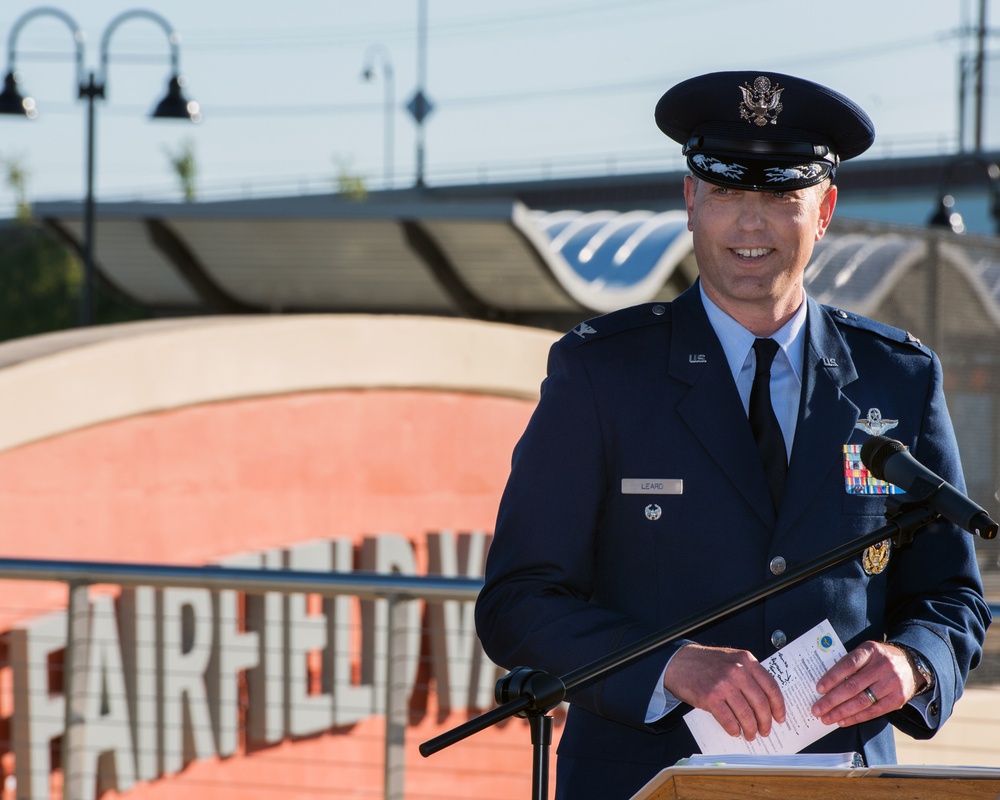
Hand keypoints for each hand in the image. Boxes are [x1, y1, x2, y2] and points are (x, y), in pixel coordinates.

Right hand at [663, 643, 785, 740]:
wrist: (679, 662)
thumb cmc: (704, 662)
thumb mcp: (731, 660)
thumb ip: (748, 674)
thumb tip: (763, 701)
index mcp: (746, 660)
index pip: (771, 686)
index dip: (778, 706)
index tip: (780, 717)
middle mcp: (737, 671)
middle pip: (760, 703)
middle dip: (765, 722)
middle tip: (765, 730)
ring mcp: (724, 684)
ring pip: (746, 714)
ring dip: (750, 729)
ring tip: (750, 734)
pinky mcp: (710, 697)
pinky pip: (728, 719)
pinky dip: (734, 729)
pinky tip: (734, 731)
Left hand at [811, 641, 919, 726]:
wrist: (911, 663)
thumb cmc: (879, 659)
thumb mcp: (866, 652)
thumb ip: (850, 663)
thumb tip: (825, 683)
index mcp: (870, 651)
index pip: (848, 664)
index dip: (832, 677)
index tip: (818, 689)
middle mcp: (882, 666)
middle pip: (853, 686)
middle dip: (832, 700)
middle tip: (817, 710)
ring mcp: (891, 683)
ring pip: (862, 701)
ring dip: (841, 712)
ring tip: (826, 718)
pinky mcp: (898, 698)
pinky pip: (874, 711)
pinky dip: (856, 718)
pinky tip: (843, 721)